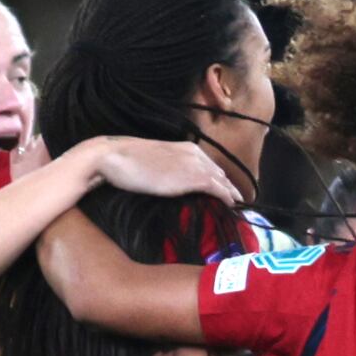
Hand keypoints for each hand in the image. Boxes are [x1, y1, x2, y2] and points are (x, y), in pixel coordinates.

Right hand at [88, 137, 239, 201]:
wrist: (114, 157)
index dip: (220, 180)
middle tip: (238, 203)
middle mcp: (194, 153)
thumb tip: (173, 184)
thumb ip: (170, 171)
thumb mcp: (155, 164)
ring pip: (222, 181)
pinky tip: (233, 207)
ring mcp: (194, 164)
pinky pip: (217, 189)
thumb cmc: (127, 163)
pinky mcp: (191, 177)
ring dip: (232, 195)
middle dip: (229, 188)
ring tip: (240, 208)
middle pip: (220, 173)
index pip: (210, 166)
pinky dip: (227, 198)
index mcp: (186, 148)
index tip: (227, 193)